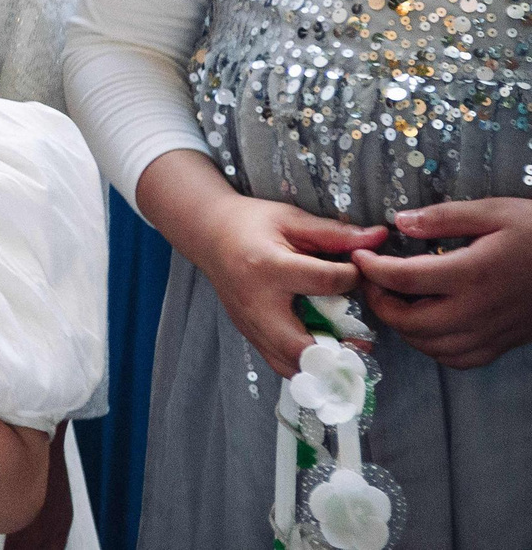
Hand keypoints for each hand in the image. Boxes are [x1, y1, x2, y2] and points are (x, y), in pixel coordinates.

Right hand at [182, 191, 384, 377]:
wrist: (207, 233)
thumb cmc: (251, 223)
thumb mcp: (291, 219)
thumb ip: (335, 233)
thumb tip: (380, 236)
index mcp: (269, 267)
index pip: (326, 283)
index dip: (354, 277)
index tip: (360, 270)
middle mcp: (257, 303)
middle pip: (301, 346)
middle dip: (338, 353)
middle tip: (363, 343)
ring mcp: (250, 323)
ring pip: (290, 365)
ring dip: (322, 367)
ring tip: (346, 352)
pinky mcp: (248, 334)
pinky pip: (280, 364)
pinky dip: (305, 366)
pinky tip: (323, 352)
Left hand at [353, 199, 531, 369]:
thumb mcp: (494, 212)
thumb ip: (443, 217)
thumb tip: (399, 222)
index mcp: (473, 273)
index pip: (404, 278)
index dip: (372, 269)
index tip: (359, 256)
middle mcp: (479, 310)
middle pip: (410, 321)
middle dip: (380, 303)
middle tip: (371, 281)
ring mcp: (492, 332)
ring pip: (430, 346)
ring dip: (402, 327)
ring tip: (394, 300)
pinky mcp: (503, 344)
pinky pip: (457, 359)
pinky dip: (432, 347)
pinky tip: (427, 324)